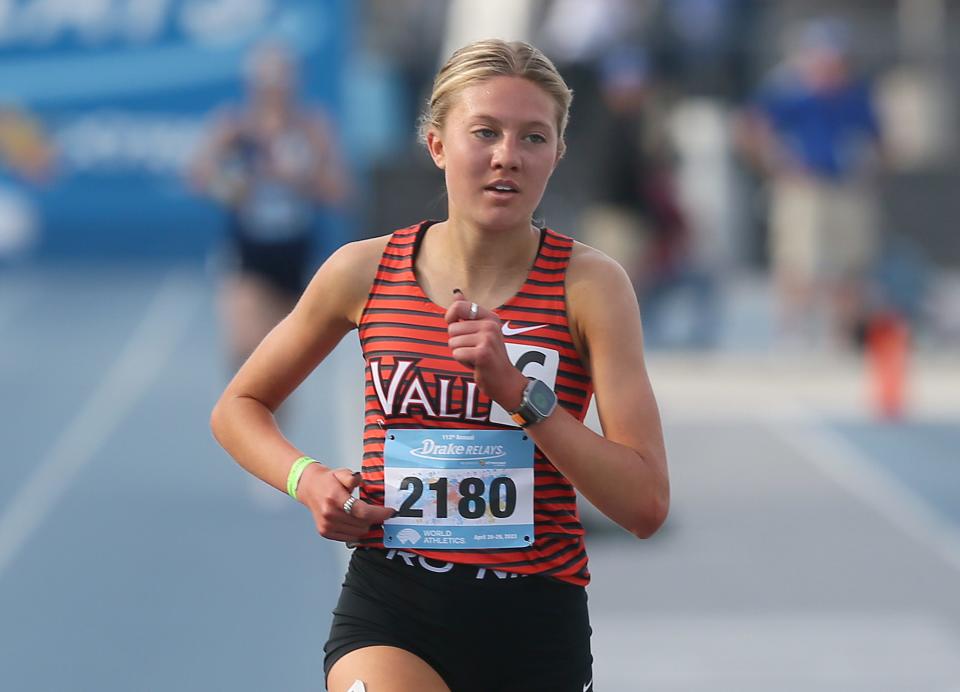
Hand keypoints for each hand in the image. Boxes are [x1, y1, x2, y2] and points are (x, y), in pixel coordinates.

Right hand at [296, 466, 394, 541]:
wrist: (309, 488)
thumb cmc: (327, 481)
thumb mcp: (341, 473)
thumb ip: (352, 477)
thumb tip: (359, 479)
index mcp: (334, 498)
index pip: (361, 511)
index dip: (379, 513)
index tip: (390, 512)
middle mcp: (329, 514)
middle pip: (362, 524)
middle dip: (375, 518)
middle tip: (379, 511)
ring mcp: (327, 526)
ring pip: (358, 533)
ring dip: (366, 525)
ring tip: (367, 515)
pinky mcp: (326, 532)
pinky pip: (349, 537)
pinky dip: (357, 531)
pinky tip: (357, 521)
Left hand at [445, 293, 526, 409]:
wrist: (504, 380)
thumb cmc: (489, 356)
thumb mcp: (481, 331)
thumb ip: (467, 312)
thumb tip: (456, 293)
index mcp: (490, 317)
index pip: (459, 306)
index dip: (450, 318)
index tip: (456, 328)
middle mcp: (490, 325)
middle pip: (452, 328)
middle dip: (457, 343)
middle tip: (473, 349)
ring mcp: (488, 338)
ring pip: (452, 342)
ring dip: (460, 353)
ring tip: (475, 356)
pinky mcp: (482, 353)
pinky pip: (456, 353)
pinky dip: (462, 362)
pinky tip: (476, 364)